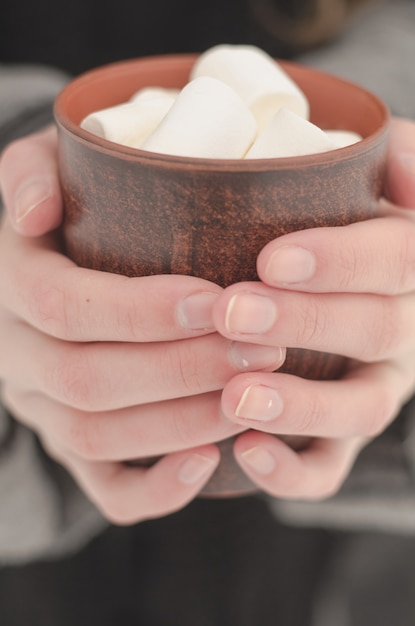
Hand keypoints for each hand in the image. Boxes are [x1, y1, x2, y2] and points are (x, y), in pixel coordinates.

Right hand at [0, 127, 284, 522]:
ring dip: (180, 422)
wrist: (60, 273)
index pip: (62, 307)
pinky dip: (156, 488)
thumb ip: (34, 173)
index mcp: (11, 286)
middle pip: (86, 380)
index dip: (138, 310)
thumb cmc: (73, 212)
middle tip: (260, 349)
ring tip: (252, 395)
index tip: (214, 300)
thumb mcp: (47, 170)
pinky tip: (208, 462)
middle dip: (178, 369)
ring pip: (96, 437)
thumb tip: (33, 213)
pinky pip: (104, 489)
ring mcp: (44, 410)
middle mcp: (18, 356)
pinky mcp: (74, 448)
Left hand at [212, 118, 414, 499]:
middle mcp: (403, 331)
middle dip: (307, 323)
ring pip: (362, 409)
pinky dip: (294, 470)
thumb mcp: (373, 174)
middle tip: (233, 313)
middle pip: (378, 330)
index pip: (398, 260)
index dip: (343, 261)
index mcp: (408, 268)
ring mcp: (375, 388)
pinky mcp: (340, 436)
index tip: (272, 259)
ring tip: (237, 397)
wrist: (320, 279)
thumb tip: (406, 172)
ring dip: (302, 405)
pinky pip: (331, 467)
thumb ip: (397, 157)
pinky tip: (246, 452)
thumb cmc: (337, 218)